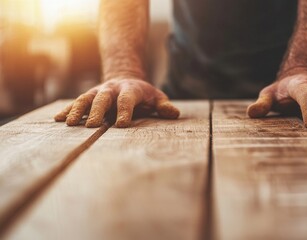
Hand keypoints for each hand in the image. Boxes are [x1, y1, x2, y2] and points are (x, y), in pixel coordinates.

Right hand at [54, 78, 179, 127]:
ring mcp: (97, 92)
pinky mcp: (88, 96)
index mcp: (130, 90)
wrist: (125, 76)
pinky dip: (67, 110)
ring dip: (77, 110)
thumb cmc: (144, 94)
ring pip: (85, 99)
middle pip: (102, 98)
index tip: (122, 125)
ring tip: (69, 124)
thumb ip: (164, 106)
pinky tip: (58, 120)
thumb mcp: (156, 97)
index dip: (125, 111)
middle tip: (91, 126)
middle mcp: (111, 90)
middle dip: (96, 111)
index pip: (127, 100)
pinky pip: (75, 102)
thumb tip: (174, 113)